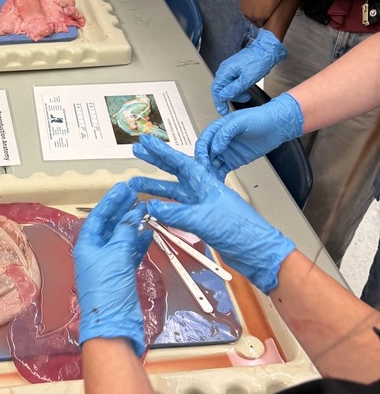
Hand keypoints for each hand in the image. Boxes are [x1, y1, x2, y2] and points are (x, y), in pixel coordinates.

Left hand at [73, 182, 151, 353]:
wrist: (112, 322)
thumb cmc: (107, 290)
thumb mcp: (116, 254)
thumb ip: (125, 231)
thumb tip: (133, 213)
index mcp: (86, 245)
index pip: (98, 216)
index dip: (111, 201)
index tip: (123, 188)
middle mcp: (95, 252)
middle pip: (109, 224)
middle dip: (122, 210)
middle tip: (136, 194)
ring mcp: (108, 263)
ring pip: (121, 237)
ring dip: (132, 224)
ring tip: (145, 210)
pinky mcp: (120, 273)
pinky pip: (129, 252)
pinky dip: (138, 242)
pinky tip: (148, 233)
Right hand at [130, 135, 294, 293]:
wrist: (256, 251)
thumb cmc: (240, 229)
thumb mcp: (204, 219)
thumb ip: (177, 214)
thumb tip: (152, 207)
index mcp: (206, 183)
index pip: (180, 162)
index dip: (161, 151)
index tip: (146, 142)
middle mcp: (202, 191)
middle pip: (174, 173)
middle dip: (155, 162)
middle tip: (138, 153)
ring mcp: (201, 206)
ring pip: (173, 193)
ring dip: (155, 188)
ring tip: (135, 184)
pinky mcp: (200, 221)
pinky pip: (176, 211)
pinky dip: (163, 209)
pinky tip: (152, 208)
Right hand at [196, 92, 304, 180]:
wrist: (277, 126)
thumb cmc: (260, 118)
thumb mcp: (241, 121)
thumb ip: (226, 132)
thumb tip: (214, 147)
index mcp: (219, 128)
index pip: (204, 140)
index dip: (201, 150)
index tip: (204, 159)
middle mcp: (220, 141)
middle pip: (206, 153)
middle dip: (203, 163)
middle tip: (205, 172)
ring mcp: (226, 152)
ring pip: (212, 163)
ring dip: (209, 171)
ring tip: (209, 180)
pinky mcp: (233, 161)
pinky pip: (222, 170)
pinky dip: (218, 176)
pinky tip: (216, 183)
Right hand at [211, 30, 287, 115]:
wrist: (268, 50)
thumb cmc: (259, 61)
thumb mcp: (247, 79)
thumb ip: (233, 89)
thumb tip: (223, 97)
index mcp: (225, 71)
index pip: (216, 89)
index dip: (219, 102)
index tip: (223, 110)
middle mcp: (225, 69)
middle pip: (222, 88)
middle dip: (230, 97)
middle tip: (238, 103)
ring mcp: (231, 69)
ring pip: (228, 86)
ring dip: (236, 93)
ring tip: (246, 96)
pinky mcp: (237, 69)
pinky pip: (233, 81)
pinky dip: (238, 88)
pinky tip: (245, 90)